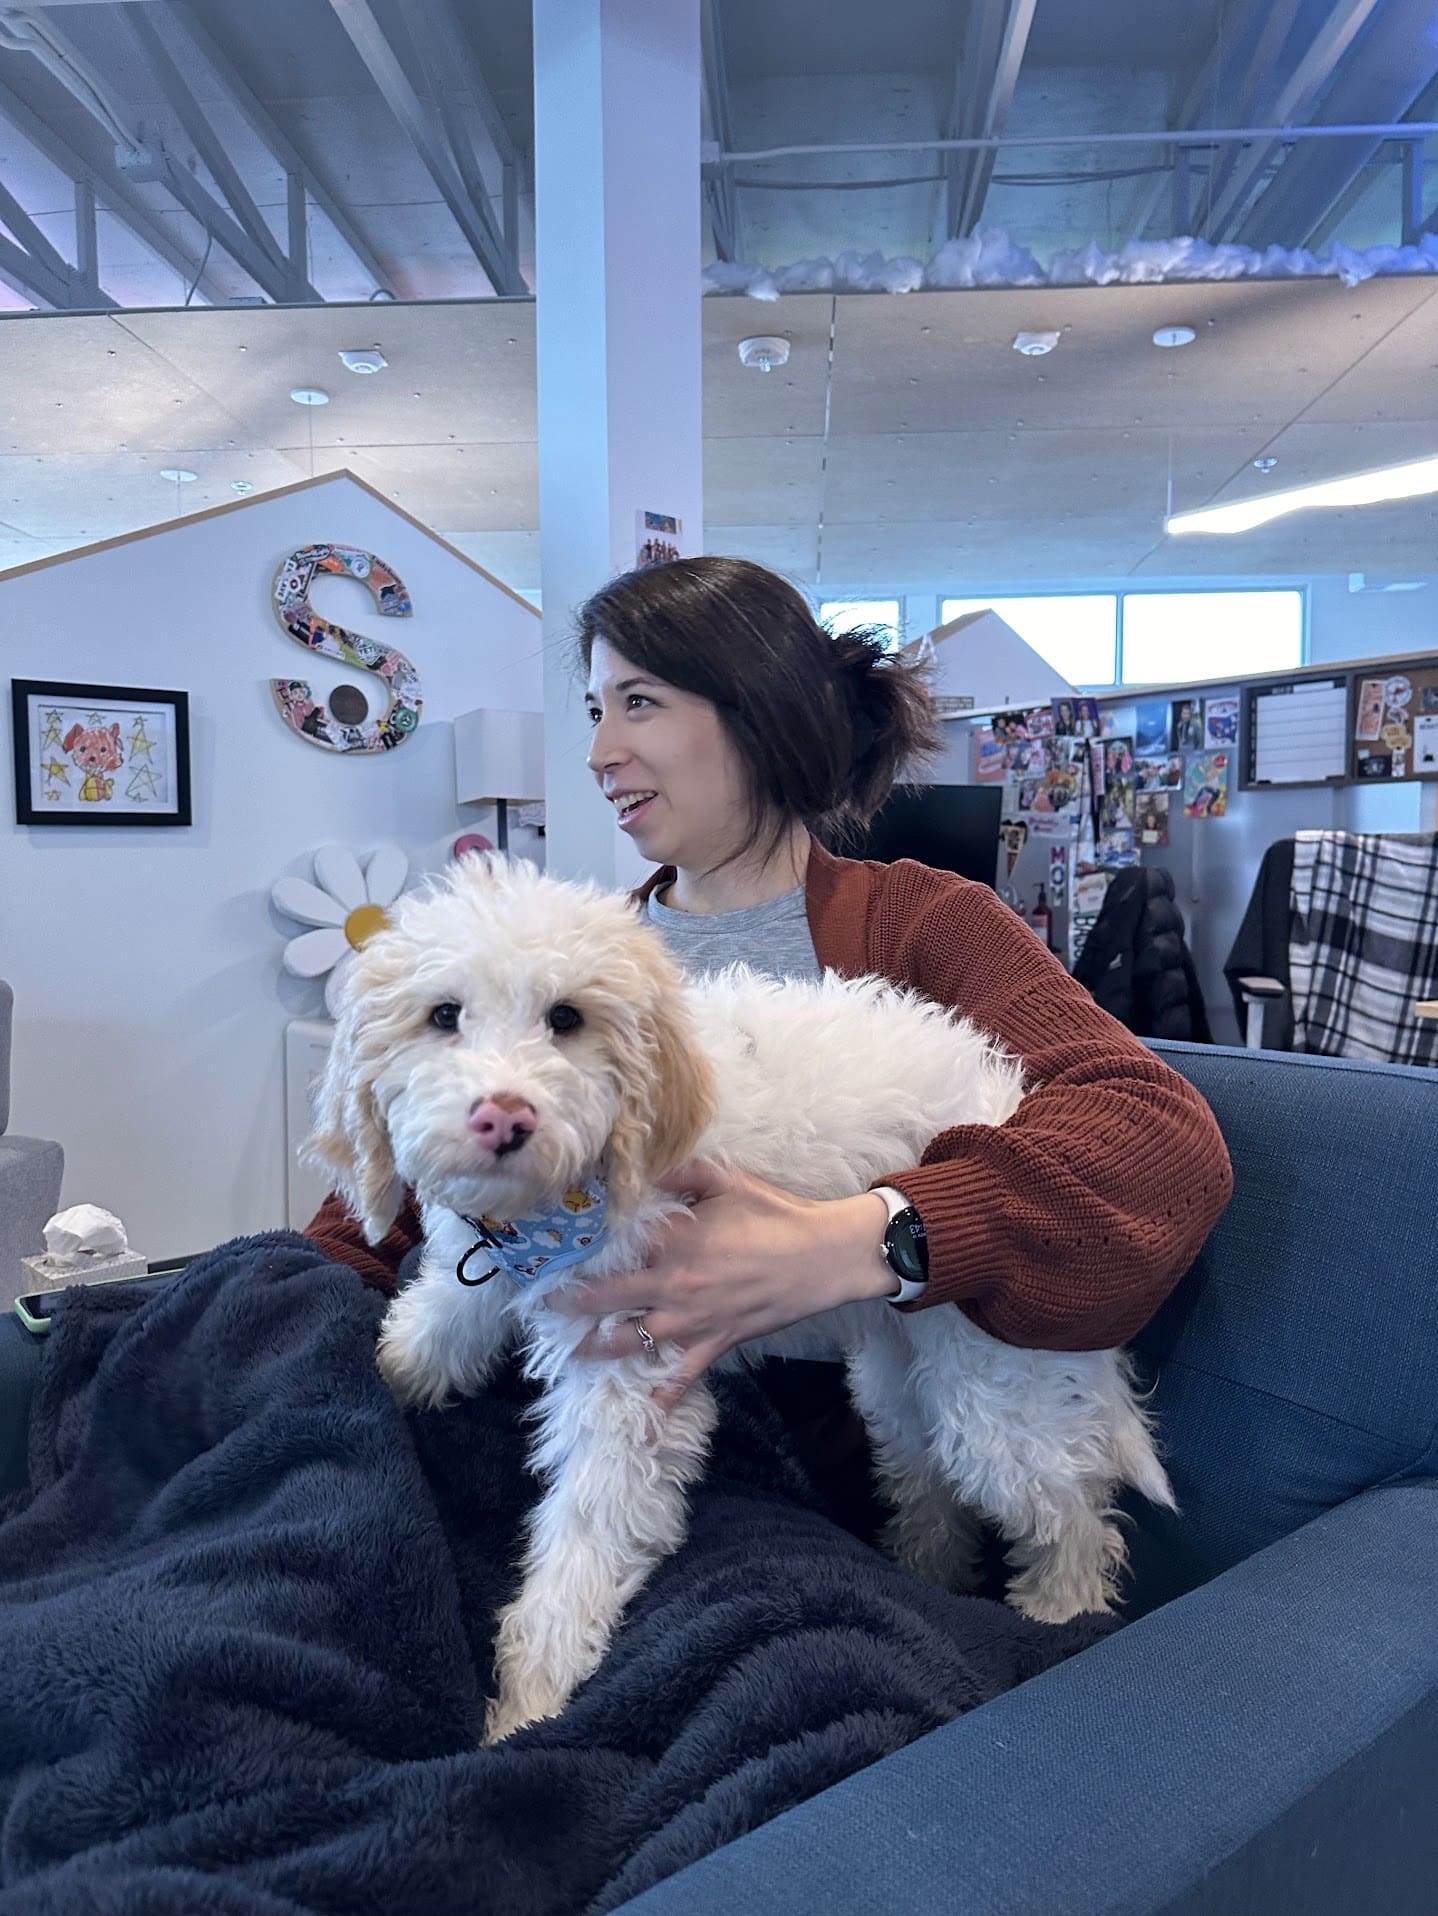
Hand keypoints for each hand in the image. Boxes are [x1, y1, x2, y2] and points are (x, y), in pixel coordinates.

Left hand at [546, 1161, 895, 1412]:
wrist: (824, 1256)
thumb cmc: (777, 1214)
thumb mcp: (727, 1179)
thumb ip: (681, 1171)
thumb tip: (645, 1166)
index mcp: (672, 1240)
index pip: (611, 1248)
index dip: (579, 1251)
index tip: (551, 1253)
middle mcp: (673, 1283)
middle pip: (606, 1300)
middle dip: (570, 1305)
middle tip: (544, 1307)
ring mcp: (692, 1318)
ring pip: (631, 1341)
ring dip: (597, 1348)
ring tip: (572, 1353)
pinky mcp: (716, 1341)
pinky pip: (682, 1375)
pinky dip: (664, 1397)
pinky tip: (646, 1415)